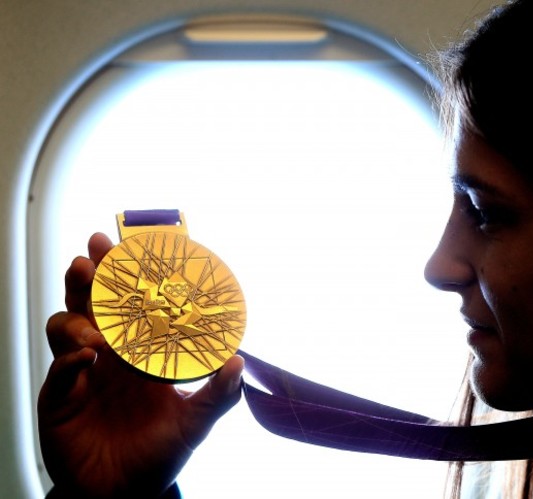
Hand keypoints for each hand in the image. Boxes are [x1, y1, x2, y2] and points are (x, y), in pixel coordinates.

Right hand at [38, 232, 243, 497]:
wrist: (124, 495)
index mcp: (142, 351)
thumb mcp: (195, 424)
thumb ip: (217, 396)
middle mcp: (110, 354)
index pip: (133, 303)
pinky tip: (87, 356)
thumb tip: (238, 364)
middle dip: (91, 276)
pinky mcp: (61, 396)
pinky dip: (70, 357)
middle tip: (93, 256)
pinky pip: (61, 367)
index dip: (129, 277)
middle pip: (93, 303)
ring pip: (66, 326)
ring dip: (78, 316)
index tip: (132, 246)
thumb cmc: (160, 454)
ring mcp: (83, 371)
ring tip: (96, 329)